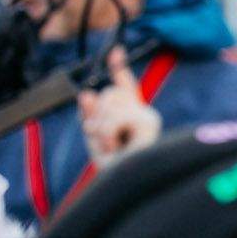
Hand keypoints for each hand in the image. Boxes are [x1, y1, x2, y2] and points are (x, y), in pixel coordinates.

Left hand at [77, 46, 162, 165]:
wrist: (130, 186)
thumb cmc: (116, 170)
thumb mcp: (96, 139)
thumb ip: (91, 115)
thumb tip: (87, 92)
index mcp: (132, 117)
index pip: (125, 88)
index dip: (119, 68)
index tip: (116, 51)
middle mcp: (144, 113)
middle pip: (109, 92)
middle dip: (97, 114)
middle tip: (103, 140)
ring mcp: (149, 116)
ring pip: (109, 101)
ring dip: (101, 127)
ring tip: (111, 147)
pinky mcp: (149, 121)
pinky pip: (115, 116)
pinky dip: (108, 134)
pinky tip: (117, 148)